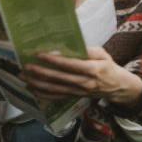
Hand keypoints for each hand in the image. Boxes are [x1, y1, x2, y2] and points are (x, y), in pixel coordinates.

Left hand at [20, 47, 141, 105]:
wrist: (117, 87)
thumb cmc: (108, 67)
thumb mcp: (103, 54)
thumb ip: (88, 50)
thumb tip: (70, 45)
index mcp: (92, 69)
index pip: (70, 65)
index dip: (54, 60)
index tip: (39, 54)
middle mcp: (84, 82)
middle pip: (59, 78)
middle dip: (40, 72)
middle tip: (26, 66)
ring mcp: (78, 92)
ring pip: (55, 89)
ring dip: (37, 83)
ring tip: (24, 77)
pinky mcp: (74, 97)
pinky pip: (56, 97)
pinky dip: (42, 94)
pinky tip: (31, 89)